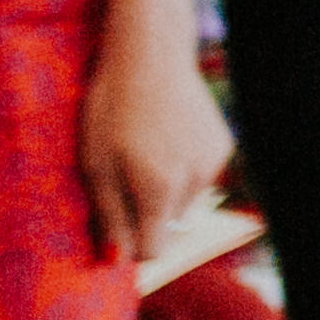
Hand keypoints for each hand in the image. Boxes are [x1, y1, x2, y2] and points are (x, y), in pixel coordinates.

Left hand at [81, 36, 232, 260]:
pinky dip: (183, 170)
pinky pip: (200, 177)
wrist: (151, 57)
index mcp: (159, 189)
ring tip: (144, 154)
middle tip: (122, 178)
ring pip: (184, 203)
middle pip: (168, 227)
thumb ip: (110, 216)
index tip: (113, 224)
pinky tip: (167, 139)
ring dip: (165, 193)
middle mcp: (194, 181)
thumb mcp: (96, 165)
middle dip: (145, 215)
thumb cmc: (111, 110)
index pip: (152, 251)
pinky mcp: (223, 144)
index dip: (128, 243)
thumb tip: (117, 262)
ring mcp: (213, 162)